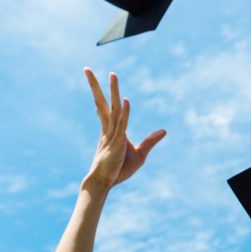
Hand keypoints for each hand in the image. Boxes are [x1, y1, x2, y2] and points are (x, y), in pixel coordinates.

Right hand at [82, 68, 165, 189]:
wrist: (105, 183)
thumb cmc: (119, 170)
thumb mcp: (140, 154)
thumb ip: (150, 141)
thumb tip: (164, 130)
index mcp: (110, 129)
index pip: (105, 107)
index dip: (103, 94)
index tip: (98, 81)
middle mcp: (108, 128)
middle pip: (102, 102)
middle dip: (96, 85)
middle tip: (86, 68)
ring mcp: (111, 134)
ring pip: (113, 108)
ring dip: (113, 91)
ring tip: (112, 74)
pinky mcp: (117, 142)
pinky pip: (122, 125)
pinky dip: (125, 113)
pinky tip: (126, 101)